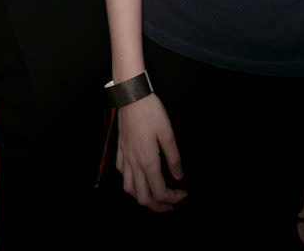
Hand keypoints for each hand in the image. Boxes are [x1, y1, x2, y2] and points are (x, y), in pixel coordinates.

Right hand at [116, 94, 186, 212]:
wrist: (130, 95)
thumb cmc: (151, 112)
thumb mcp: (167, 133)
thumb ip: (173, 157)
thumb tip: (179, 177)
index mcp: (148, 162)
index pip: (160, 192)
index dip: (173, 198)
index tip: (184, 194)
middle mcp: (134, 164)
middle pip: (143, 198)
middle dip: (158, 206)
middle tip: (172, 203)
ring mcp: (124, 157)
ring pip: (129, 189)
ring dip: (142, 198)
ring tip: (155, 196)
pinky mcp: (119, 149)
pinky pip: (121, 174)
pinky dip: (130, 183)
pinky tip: (137, 177)